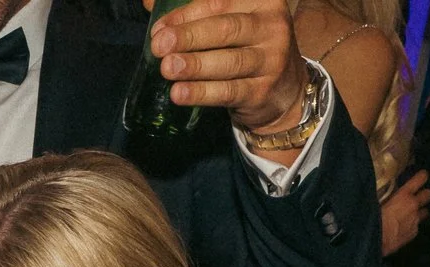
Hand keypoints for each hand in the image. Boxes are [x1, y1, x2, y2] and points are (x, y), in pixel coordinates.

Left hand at [148, 0, 303, 132]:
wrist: (282, 89)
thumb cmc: (244, 47)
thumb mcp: (228, 21)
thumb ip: (194, 11)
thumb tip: (147, 2)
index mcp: (261, 1)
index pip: (219, 2)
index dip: (186, 14)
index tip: (159, 28)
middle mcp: (271, 26)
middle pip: (226, 29)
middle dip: (189, 37)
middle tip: (160, 46)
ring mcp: (272, 59)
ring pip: (229, 61)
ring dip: (195, 65)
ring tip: (168, 68)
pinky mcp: (263, 91)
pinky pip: (229, 91)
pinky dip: (202, 93)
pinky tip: (179, 93)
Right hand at [379, 170, 429, 254]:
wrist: (377, 240)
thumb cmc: (374, 219)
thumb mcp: (377, 202)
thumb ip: (384, 195)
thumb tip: (383, 192)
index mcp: (403, 195)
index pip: (419, 179)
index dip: (422, 176)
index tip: (423, 175)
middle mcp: (413, 205)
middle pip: (428, 195)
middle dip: (424, 194)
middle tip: (418, 196)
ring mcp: (415, 220)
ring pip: (425, 212)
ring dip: (420, 211)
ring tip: (411, 214)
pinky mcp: (414, 233)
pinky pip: (416, 226)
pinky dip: (412, 226)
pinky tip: (403, 228)